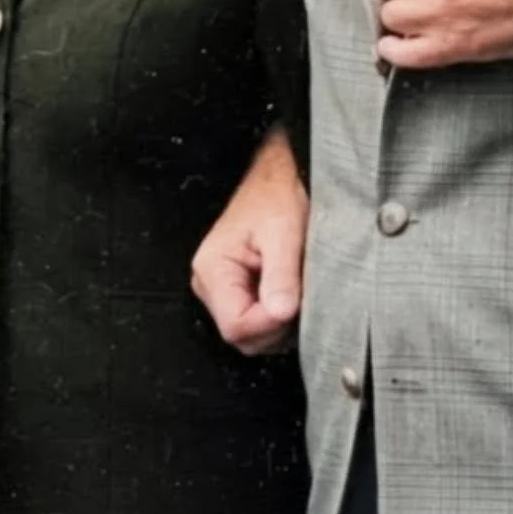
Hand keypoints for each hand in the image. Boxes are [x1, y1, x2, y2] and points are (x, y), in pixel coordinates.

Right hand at [191, 127, 307, 355]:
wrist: (277, 177)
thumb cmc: (276, 196)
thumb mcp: (284, 232)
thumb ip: (281, 275)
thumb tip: (282, 314)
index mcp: (213, 270)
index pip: (236, 325)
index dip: (269, 323)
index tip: (295, 305)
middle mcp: (211, 285)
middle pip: (243, 336)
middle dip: (277, 326)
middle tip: (302, 297)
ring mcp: (224, 291)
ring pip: (253, 335)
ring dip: (281, 323)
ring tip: (298, 289)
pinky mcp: (240, 292)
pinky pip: (259, 322)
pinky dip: (280, 316)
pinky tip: (292, 292)